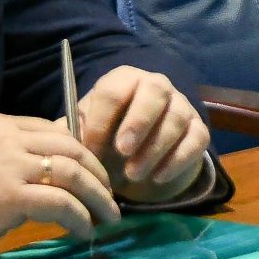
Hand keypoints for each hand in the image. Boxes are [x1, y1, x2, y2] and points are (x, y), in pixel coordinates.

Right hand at [0, 112, 117, 258]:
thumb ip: (8, 157)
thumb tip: (46, 170)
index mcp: (1, 125)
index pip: (57, 130)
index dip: (83, 153)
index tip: (95, 175)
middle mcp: (10, 138)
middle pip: (73, 148)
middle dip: (99, 174)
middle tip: (110, 197)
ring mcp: (11, 165)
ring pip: (74, 174)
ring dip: (98, 198)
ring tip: (108, 217)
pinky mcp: (10, 196)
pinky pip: (61, 204)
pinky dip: (79, 219)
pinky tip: (82, 232)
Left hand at [75, 65, 212, 203]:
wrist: (137, 154)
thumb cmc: (106, 138)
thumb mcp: (85, 134)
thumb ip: (71, 137)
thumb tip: (60, 148)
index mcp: (123, 80)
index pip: (113, 91)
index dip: (101, 121)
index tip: (90, 151)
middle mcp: (156, 85)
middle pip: (154, 90)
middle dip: (138, 121)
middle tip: (122, 151)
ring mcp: (181, 106)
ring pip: (176, 118)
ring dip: (154, 148)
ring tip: (133, 174)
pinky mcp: (197, 130)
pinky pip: (196, 139)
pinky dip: (178, 160)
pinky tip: (158, 178)